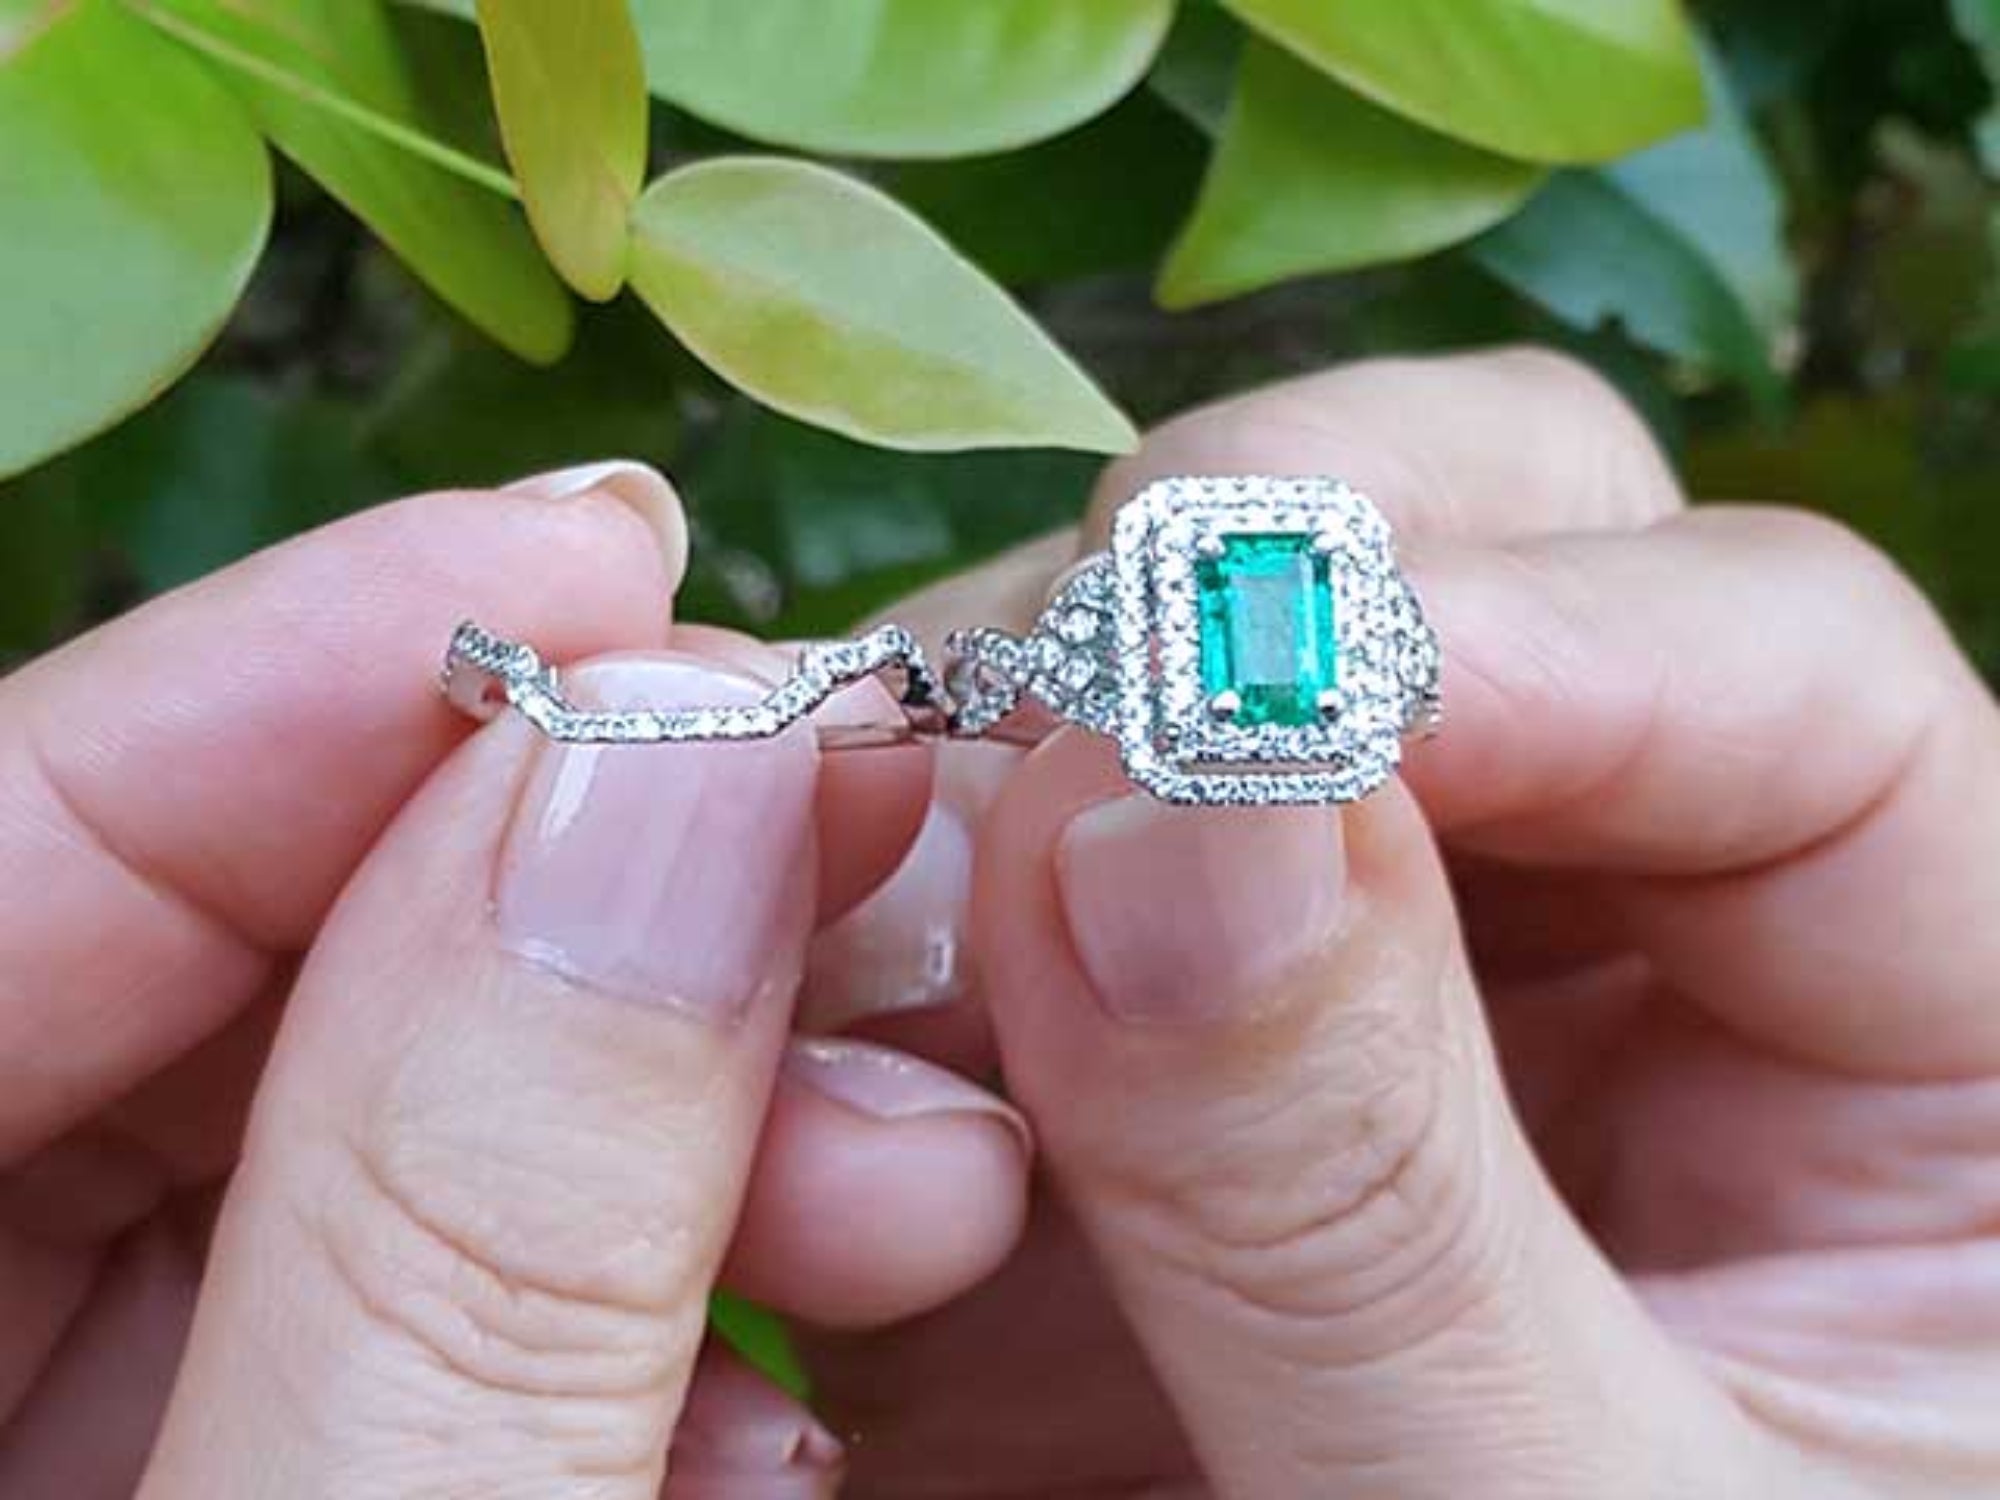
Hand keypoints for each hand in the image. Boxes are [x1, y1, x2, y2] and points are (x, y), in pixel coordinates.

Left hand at [0, 466, 1030, 1495]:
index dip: (298, 680)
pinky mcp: (289, 1485)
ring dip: (672, 1125)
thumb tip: (690, 761)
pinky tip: (790, 1396)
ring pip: (367, 1144)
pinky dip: (634, 1302)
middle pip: (209, 989)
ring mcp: (118, 1439)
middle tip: (841, 834)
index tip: (622, 564)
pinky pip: (432, 1318)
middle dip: (558, 902)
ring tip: (921, 1186)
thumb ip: (477, 1241)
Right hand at [801, 349, 1999, 1496]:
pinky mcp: (1121, 1086)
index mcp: (1919, 1053)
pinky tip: (802, 1088)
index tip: (1226, 679)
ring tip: (870, 1001)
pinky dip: (864, 939)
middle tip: (1029, 753)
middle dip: (1227, 603)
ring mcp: (1350, 993)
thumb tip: (1153, 791)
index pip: (1768, 664)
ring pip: (1175, 697)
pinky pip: (979, 893)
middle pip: (1471, 560)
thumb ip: (1367, 1207)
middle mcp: (1625, 955)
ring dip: (995, 776)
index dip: (1506, 622)